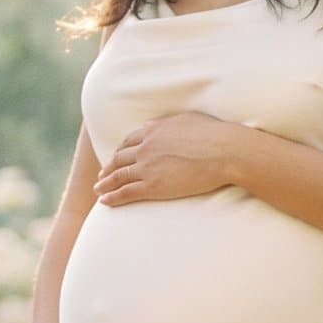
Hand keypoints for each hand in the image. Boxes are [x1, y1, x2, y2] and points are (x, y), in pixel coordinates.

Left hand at [94, 112, 240, 205]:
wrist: (224, 151)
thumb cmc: (213, 134)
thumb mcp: (186, 120)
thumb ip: (164, 123)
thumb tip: (150, 125)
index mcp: (153, 131)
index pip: (128, 142)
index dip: (119, 152)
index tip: (114, 158)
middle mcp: (145, 147)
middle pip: (119, 159)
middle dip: (108, 168)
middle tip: (102, 176)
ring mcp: (147, 167)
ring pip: (119, 176)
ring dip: (106, 184)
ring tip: (98, 191)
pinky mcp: (153, 186)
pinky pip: (126, 192)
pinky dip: (112, 197)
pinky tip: (105, 202)